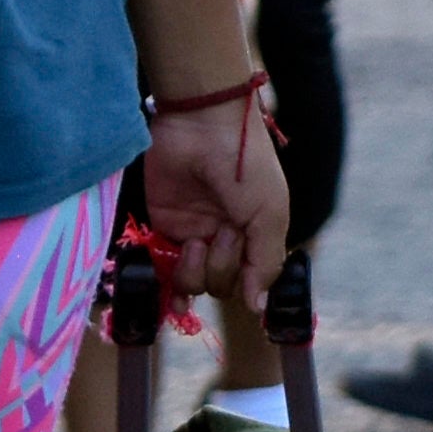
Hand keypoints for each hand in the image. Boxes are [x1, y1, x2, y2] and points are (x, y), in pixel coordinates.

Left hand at [136, 93, 293, 315]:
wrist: (202, 125)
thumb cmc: (245, 165)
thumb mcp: (269, 213)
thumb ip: (265, 262)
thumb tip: (257, 307)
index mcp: (255, 235)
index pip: (249, 280)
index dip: (246, 281)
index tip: (244, 271)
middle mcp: (225, 239)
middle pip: (220, 284)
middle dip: (222, 266)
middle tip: (223, 231)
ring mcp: (193, 234)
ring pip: (193, 284)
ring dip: (195, 271)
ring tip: (196, 240)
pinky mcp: (163, 227)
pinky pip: (164, 269)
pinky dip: (167, 287)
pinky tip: (171, 298)